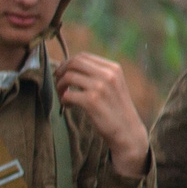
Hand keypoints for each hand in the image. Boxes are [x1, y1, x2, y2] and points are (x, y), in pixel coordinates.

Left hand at [55, 51, 148, 173]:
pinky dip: (63, 100)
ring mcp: (100, 87)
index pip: (83, 56)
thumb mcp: (113, 85)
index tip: (62, 74)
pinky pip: (68, 94)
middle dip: (61, 72)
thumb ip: (98, 74)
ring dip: (60, 87)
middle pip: (74, 62)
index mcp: (113, 68)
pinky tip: (68, 106)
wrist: (127, 130)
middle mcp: (108, 74)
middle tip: (59, 84)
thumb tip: (70, 67)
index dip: (67, 63)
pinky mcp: (92, 101)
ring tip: (63, 97)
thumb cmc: (115, 109)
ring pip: (68, 77)